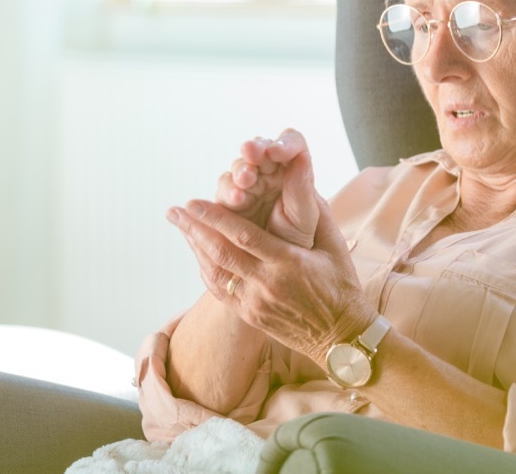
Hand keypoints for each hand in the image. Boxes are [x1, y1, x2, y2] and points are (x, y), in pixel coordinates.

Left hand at [167, 197, 375, 363]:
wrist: (341, 337)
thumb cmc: (341, 286)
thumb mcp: (336, 247)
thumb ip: (317, 214)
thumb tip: (301, 178)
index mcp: (289, 263)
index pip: (244, 236)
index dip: (215, 218)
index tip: (194, 202)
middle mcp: (267, 284)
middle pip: (221, 253)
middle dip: (194, 229)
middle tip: (173, 210)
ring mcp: (255, 303)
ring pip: (216, 273)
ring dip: (194, 247)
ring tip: (179, 226)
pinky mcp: (250, 316)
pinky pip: (221, 291)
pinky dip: (206, 270)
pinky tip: (197, 253)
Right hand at [213, 128, 319, 247]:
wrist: (277, 269)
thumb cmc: (297, 240)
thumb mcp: (305, 216)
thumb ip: (302, 186)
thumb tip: (301, 155)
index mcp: (293, 169)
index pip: (292, 142)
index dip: (285, 142)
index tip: (278, 151)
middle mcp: (268, 172)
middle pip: (260, 149)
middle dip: (255, 151)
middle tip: (253, 156)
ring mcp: (246, 184)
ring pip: (240, 167)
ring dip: (240, 171)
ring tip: (245, 182)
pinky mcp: (227, 200)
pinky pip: (225, 188)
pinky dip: (229, 190)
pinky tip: (236, 198)